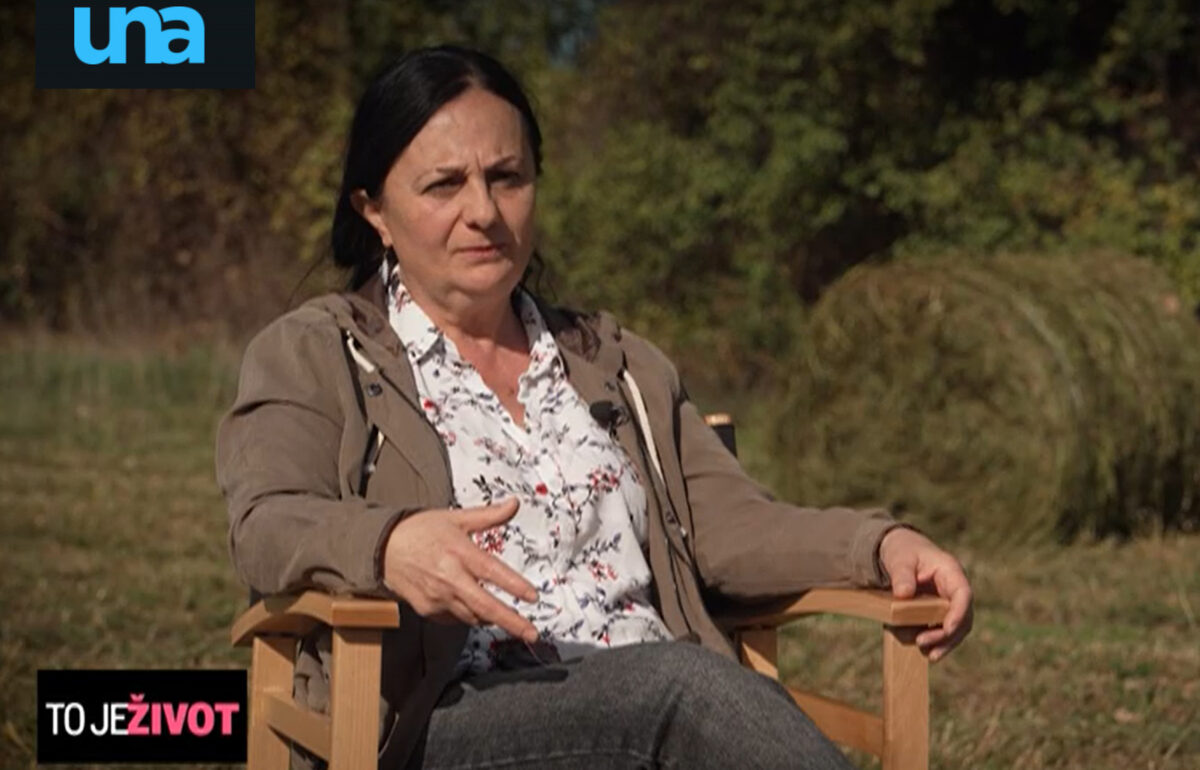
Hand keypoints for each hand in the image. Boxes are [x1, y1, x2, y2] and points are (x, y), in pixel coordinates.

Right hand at [382, 498, 538, 642]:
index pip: (492, 571)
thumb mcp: (456, 518)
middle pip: (485, 605)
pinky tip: (474, 607)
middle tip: (531, 632)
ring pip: (472, 616)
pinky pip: (455, 618)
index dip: (514, 585)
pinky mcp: (427, 609)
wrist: (382, 548)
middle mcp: (449, 577)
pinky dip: (469, 615)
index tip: (533, 596)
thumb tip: (514, 504)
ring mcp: (437, 596)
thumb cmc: (420, 530)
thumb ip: (488, 515)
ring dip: (491, 618)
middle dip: (511, 621)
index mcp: (458, 552)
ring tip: (507, 618)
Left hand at [877, 527, 972, 662]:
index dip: (959, 613)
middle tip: (924, 644)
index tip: (948, 629)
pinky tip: (923, 651)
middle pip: (963, 617)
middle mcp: (954, 589)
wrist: (900, 552)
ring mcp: (948, 603)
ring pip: (956, 628)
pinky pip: (942, 630)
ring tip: (928, 654)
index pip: (963, 594)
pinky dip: (935, 642)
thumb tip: (904, 594)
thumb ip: (902, 574)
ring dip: (944, 643)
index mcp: (951, 571)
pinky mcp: (938, 613)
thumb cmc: (903, 551)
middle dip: (948, 635)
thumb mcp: (899, 558)